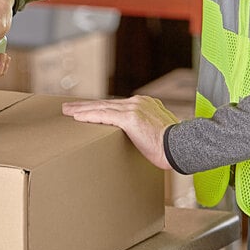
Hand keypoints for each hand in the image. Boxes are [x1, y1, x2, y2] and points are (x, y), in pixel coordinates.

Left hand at [61, 95, 178, 169]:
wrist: (182, 147)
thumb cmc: (172, 147)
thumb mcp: (157, 132)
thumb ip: (144, 129)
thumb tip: (137, 139)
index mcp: (144, 104)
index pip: (114, 105)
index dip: (97, 107)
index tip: (84, 109)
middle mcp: (138, 102)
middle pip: (104, 103)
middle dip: (84, 106)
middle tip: (67, 107)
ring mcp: (133, 108)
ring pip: (100, 108)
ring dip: (81, 110)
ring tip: (66, 111)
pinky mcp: (130, 118)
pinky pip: (104, 116)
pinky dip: (89, 116)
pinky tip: (76, 117)